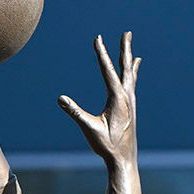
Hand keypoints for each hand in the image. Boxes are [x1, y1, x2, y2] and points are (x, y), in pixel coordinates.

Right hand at [58, 32, 139, 165]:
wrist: (124, 160)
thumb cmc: (106, 145)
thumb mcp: (88, 128)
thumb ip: (75, 112)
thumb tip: (60, 98)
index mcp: (118, 98)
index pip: (108, 70)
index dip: (102, 53)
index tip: (98, 38)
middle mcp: (127, 97)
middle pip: (126, 68)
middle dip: (124, 49)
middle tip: (127, 33)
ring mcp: (130, 103)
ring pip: (131, 77)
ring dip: (130, 62)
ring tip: (133, 53)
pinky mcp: (130, 110)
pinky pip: (131, 87)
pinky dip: (132, 77)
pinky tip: (132, 78)